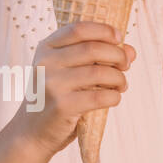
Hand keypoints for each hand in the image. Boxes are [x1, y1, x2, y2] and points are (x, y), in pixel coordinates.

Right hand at [12, 20, 134, 157]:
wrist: (31, 133)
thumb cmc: (55, 98)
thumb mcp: (67, 73)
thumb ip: (96, 58)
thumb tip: (131, 51)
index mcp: (46, 48)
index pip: (79, 29)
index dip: (104, 30)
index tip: (119, 37)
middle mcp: (46, 63)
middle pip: (93, 49)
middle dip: (118, 56)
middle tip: (126, 65)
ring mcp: (52, 84)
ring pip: (99, 72)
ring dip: (119, 78)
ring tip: (121, 85)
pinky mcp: (62, 106)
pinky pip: (100, 96)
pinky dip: (114, 97)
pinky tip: (114, 99)